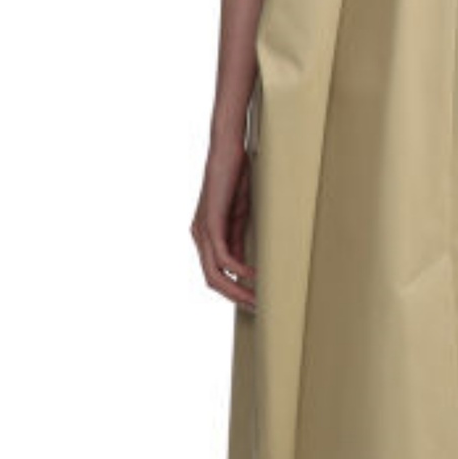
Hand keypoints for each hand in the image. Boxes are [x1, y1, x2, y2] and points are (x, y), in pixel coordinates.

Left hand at [191, 138, 257, 309]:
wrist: (228, 150)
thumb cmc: (236, 177)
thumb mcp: (240, 215)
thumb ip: (238, 238)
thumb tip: (245, 266)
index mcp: (206, 236)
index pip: (216, 274)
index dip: (235, 291)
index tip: (256, 301)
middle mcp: (199, 237)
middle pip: (212, 280)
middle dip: (236, 298)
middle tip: (258, 308)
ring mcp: (202, 231)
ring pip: (214, 274)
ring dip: (237, 290)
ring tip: (258, 299)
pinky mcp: (211, 223)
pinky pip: (222, 257)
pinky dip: (238, 271)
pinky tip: (253, 276)